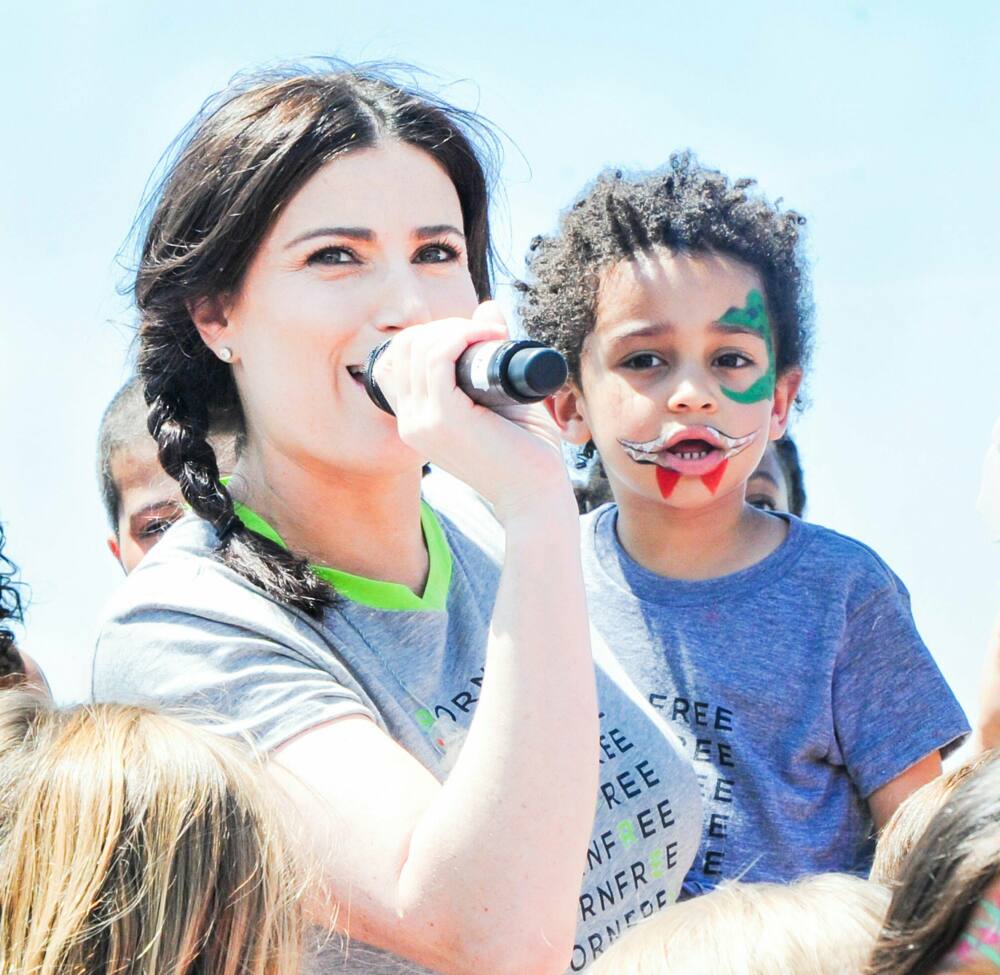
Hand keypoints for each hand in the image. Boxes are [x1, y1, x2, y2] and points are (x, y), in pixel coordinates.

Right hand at [375, 302, 573, 522]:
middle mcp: (410, 422)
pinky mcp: (444, 419)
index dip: (430, 336)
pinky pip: (437, 358)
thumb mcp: (498, 395)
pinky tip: (487, 336)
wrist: (538, 496)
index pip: (397, 359)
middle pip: (404, 347)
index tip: (472, 336)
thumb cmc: (525, 451)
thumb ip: (487, 356)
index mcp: (416, 421)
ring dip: (455, 328)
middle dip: (442, 327)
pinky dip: (461, 336)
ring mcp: (422, 422)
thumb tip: (488, 308)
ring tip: (491, 334)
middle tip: (485, 333)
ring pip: (418, 348)